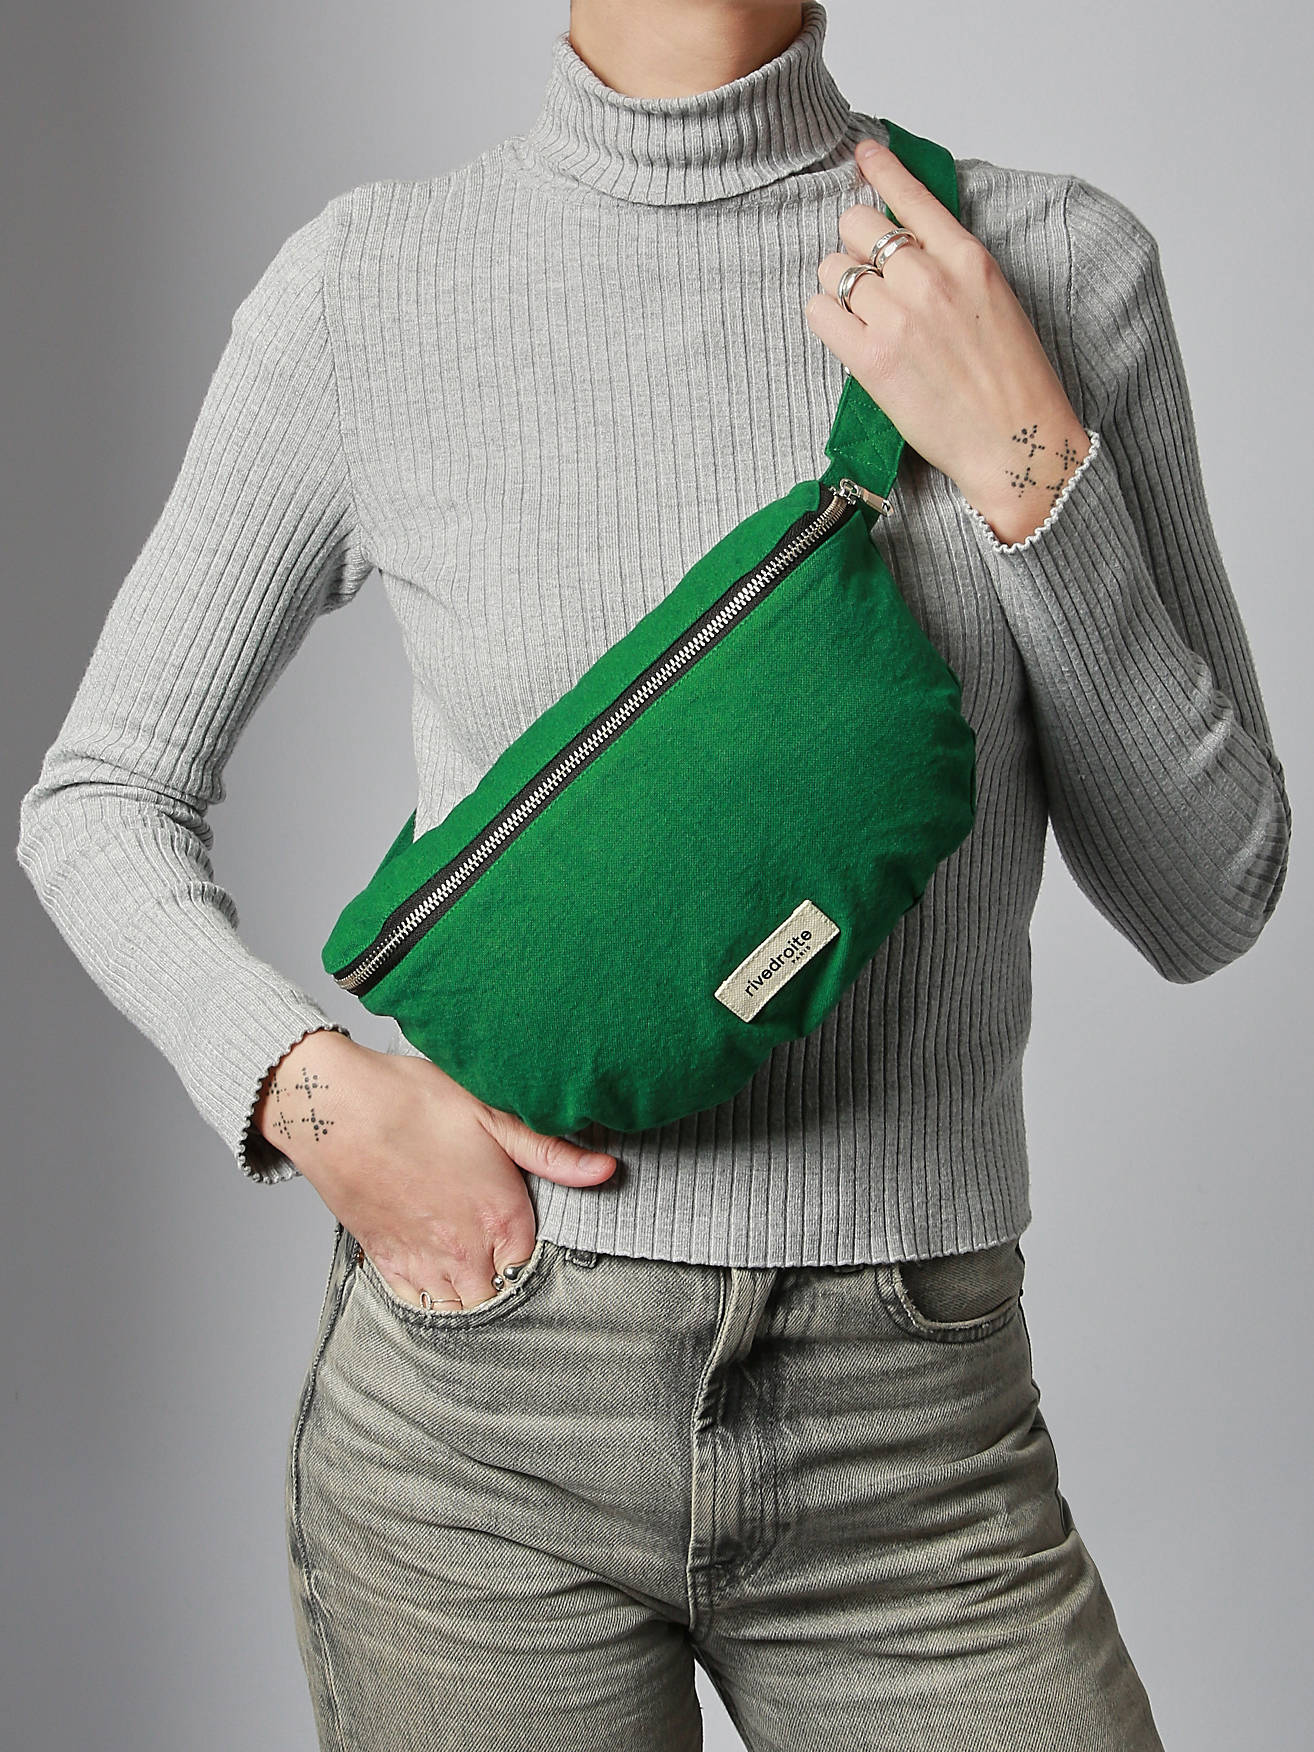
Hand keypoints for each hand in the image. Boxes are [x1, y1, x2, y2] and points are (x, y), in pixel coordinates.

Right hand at [252, 1029, 617, 1309]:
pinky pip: (417, 1303)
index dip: (532, 1248)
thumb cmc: (413, 1100)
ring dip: (470, 1295)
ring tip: (473, 1268)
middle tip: (501, 1256)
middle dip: (504, 1281)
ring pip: (460, 1307)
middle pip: (499, 1294)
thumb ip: (552, 1153)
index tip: (525, 1233)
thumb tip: (608, 1170)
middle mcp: (465, 1251)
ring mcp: (422, 1261)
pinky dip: (429, 1297)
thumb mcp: (493, 1114)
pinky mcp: (384, 1260)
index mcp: (501, 1217)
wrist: (334, 1107)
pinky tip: (434, 1275)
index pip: (533, 1261)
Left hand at [805, 137, 1090, 545]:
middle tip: (871, 279)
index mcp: (968, 258)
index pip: (909, 195)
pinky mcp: (872, 360)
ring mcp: (898, 318)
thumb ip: (952, 264)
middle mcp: (930, 279)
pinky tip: (846, 334)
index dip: (879, 169)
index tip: (863, 154)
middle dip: (856, 247)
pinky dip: (825, 318)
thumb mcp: (996, 299)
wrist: (1017, 444)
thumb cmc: (1013, 382)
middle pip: (855, 228)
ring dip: (840, 287)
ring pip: (833, 270)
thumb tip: (906, 242)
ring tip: (865, 316)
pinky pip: (820, 314)